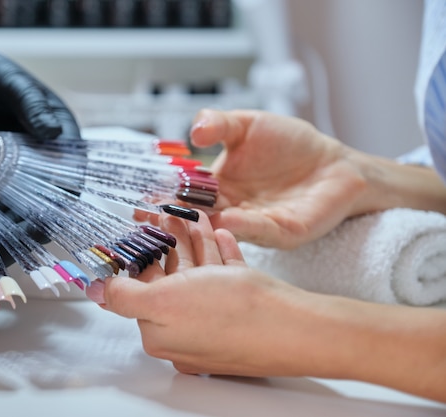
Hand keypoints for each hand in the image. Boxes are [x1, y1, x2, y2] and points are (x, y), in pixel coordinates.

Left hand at [102, 211, 316, 376]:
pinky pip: (227, 276)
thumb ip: (124, 294)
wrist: (294, 327)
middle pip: (172, 278)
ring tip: (194, 216)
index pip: (142, 289)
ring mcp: (218, 320)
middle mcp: (188, 330)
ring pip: (200, 274)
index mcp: (163, 334)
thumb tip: (92, 289)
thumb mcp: (162, 302)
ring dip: (195, 242)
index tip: (140, 228)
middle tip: (167, 214)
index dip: (142, 254)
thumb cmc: (230, 316)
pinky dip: (221, 253)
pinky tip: (221, 234)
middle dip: (170, 243)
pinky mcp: (244, 309)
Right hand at [136, 109, 367, 248]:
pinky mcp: (284, 232)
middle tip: (152, 218)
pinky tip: (228, 218)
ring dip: (205, 226)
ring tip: (184, 219)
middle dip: (177, 218)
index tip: (143, 198)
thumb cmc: (290, 143)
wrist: (335, 161)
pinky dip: (244, 226)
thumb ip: (219, 124)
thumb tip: (194, 132)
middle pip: (199, 217)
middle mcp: (232, 210)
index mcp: (219, 188)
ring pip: (225, 229)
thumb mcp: (247, 125)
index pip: (186, 194)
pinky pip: (261, 231)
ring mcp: (257, 225)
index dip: (165, 196)